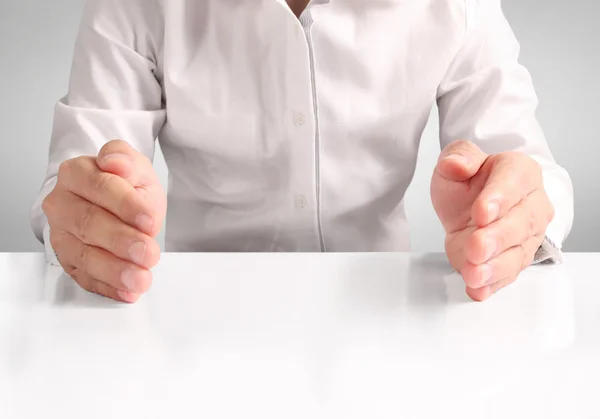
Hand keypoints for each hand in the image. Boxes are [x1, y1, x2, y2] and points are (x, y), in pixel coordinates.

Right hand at [42, 140, 166, 302]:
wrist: (114, 202)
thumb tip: (114, 162)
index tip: (150, 220)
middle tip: (149, 254)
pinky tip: (127, 291)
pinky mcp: (66, 259)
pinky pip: (83, 277)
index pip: (100, 187)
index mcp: (77, 173)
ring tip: (141, 279)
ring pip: (83, 254)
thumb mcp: (136, 169)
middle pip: (88, 223)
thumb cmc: (125, 186)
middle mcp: (62, 203)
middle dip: (122, 241)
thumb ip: (127, 161)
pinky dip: (107, 286)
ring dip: (114, 270)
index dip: (126, 205)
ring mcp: (61, 234)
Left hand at [431, 140, 554, 300]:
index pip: (514, 182)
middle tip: (475, 247)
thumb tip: (456, 164)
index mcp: (520, 172)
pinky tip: (478, 289)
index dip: (498, 198)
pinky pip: (507, 274)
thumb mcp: (458, 161)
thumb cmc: (471, 183)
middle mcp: (532, 204)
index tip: (481, 212)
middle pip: (521, 223)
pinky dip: (492, 284)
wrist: (471, 207)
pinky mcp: (515, 259)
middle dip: (496, 238)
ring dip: (495, 267)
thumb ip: (458, 158)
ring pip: (517, 253)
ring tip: (473, 273)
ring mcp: (527, 235)